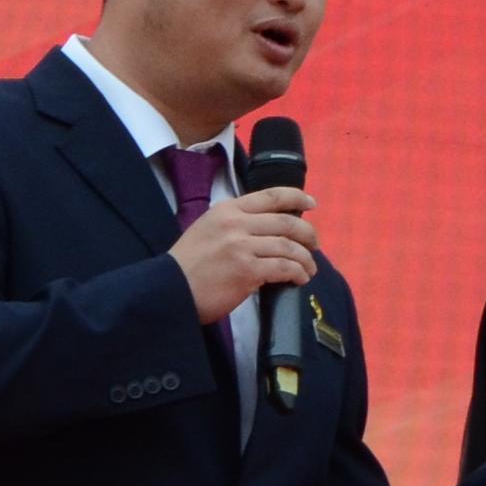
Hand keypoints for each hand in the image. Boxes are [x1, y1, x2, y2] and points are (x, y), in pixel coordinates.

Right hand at [174, 183, 319, 324]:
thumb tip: (267, 231)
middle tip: (315, 245)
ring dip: (306, 259)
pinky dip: (297, 273)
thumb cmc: (188, 265)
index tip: (311, 202)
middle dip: (308, 234)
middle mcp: (236, 223)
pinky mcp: (247, 270)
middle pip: (287, 222)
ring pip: (289, 246)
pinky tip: (299, 279)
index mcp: (227, 209)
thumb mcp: (207, 229)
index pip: (271, 196)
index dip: (296, 197)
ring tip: (309, 269)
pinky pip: (283, 268)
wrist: (169, 289)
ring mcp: (242, 246)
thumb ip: (235, 224)